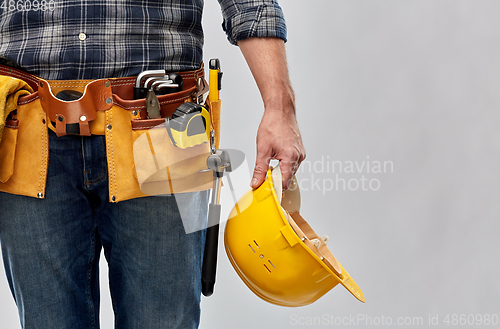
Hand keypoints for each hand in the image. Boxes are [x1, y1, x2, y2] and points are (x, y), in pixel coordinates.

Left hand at [237, 37, 305, 188]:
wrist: (281, 110)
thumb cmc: (273, 124)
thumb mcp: (262, 149)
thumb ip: (260, 169)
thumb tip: (256, 182)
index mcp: (291, 157)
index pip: (284, 182)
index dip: (275, 189)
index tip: (267, 192)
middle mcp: (299, 156)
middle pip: (287, 177)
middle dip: (276, 180)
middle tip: (263, 178)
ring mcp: (301, 153)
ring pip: (290, 170)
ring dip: (279, 171)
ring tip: (269, 163)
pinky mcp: (299, 150)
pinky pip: (292, 163)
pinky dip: (283, 164)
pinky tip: (275, 157)